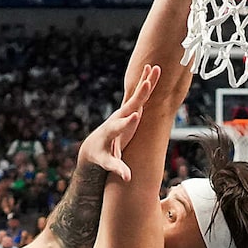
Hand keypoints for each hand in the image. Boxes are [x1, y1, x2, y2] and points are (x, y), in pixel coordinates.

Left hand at [79, 64, 161, 182]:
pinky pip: (139, 94)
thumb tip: (128, 179)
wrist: (93, 145)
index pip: (120, 126)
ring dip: (146, 82)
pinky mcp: (129, 109)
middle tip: (147, 84)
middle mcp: (117, 117)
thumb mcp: (106, 163)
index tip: (136, 116)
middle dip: (138, 96)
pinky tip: (154, 70)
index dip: (127, 122)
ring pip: (136, 95)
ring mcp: (123, 112)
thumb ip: (117, 168)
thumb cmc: (100, 155)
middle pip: (129, 105)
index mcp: (111, 131)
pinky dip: (147, 82)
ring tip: (155, 68)